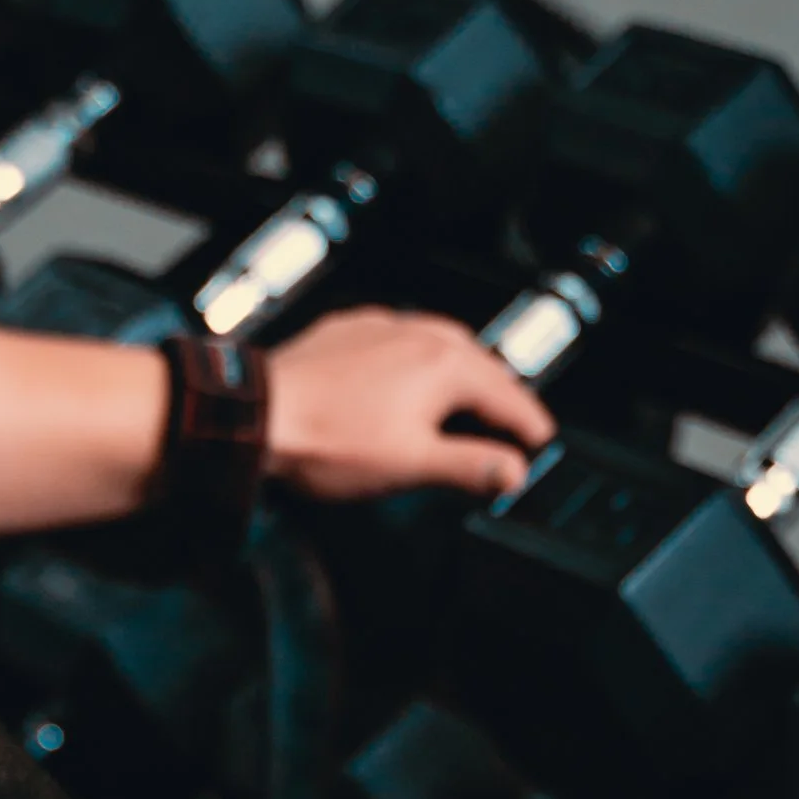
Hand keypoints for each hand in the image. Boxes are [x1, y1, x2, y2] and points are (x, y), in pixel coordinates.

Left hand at [261, 305, 552, 503]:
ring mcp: (382, 327)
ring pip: (441, 346)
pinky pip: (399, 340)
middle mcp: (420, 334)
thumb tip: (512, 472)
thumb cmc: (327, 439)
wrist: (257, 414)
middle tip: (512, 425)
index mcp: (446, 364)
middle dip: (500, 396)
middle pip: (481, 366)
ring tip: (467, 403)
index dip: (530, 425)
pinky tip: (406, 381)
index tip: (540, 442)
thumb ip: (471, 467)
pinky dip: (416, 361)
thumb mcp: (412, 465)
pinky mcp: (348, 330)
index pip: (510, 396)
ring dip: (461, 375)